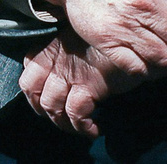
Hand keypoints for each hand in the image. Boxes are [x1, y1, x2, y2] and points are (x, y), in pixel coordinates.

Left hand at [21, 29, 140, 135]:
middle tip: (58, 116)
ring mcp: (72, 73)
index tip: (46, 94)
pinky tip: (97, 128)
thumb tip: (72, 67)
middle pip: (30, 88)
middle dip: (41, 108)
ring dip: (63, 123)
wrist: (137, 39)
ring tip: (79, 126)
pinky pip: (76, 114)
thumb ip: (74, 50)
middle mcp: (58, 59)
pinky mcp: (90, 86)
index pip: (28, 64)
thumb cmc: (114, 40)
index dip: (33, 83)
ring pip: (51, 106)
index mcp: (54, 46)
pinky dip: (84, 127)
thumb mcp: (87, 38)